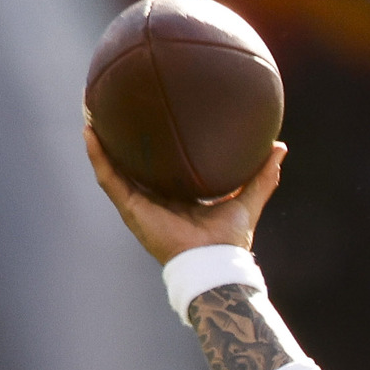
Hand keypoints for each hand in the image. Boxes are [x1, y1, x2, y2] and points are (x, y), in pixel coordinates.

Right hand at [82, 116, 286, 262]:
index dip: (155, 144)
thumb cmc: (230, 240)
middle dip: (122, 138)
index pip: (162, 165)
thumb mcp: (247, 199)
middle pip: (133, 163)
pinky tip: (90, 132)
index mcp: (178, 195)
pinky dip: (98, 156)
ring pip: (113, 167)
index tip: (152, 116)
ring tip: (92, 112)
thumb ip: (262, 176)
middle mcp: (155, 197)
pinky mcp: (130, 208)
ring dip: (100, 142)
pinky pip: (108, 178)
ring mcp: (139, 203)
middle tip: (115, 107)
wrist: (214, 262)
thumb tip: (280, 146)